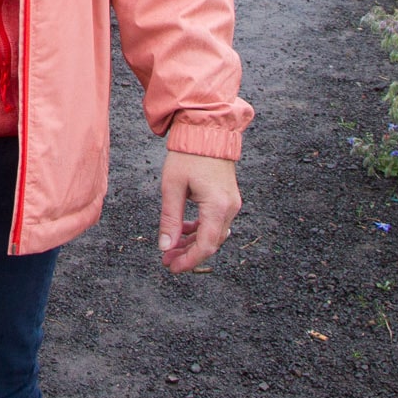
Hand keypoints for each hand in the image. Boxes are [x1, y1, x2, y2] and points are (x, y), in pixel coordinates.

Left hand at [157, 151, 240, 273]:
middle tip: (167, 260)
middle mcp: (230, 208)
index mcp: (217, 206)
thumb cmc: (187, 155)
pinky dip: (200, 230)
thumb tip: (165, 246)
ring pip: (214, 234)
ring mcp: (232, 204)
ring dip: (193, 243)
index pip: (205, 245)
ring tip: (172, 247)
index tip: (171, 267)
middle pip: (211, 243)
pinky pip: (216, 222)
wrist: (206, 131)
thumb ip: (170, 219)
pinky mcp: (228, 199)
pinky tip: (184, 230)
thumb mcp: (172, 187)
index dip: (189, 261)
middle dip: (188, 254)